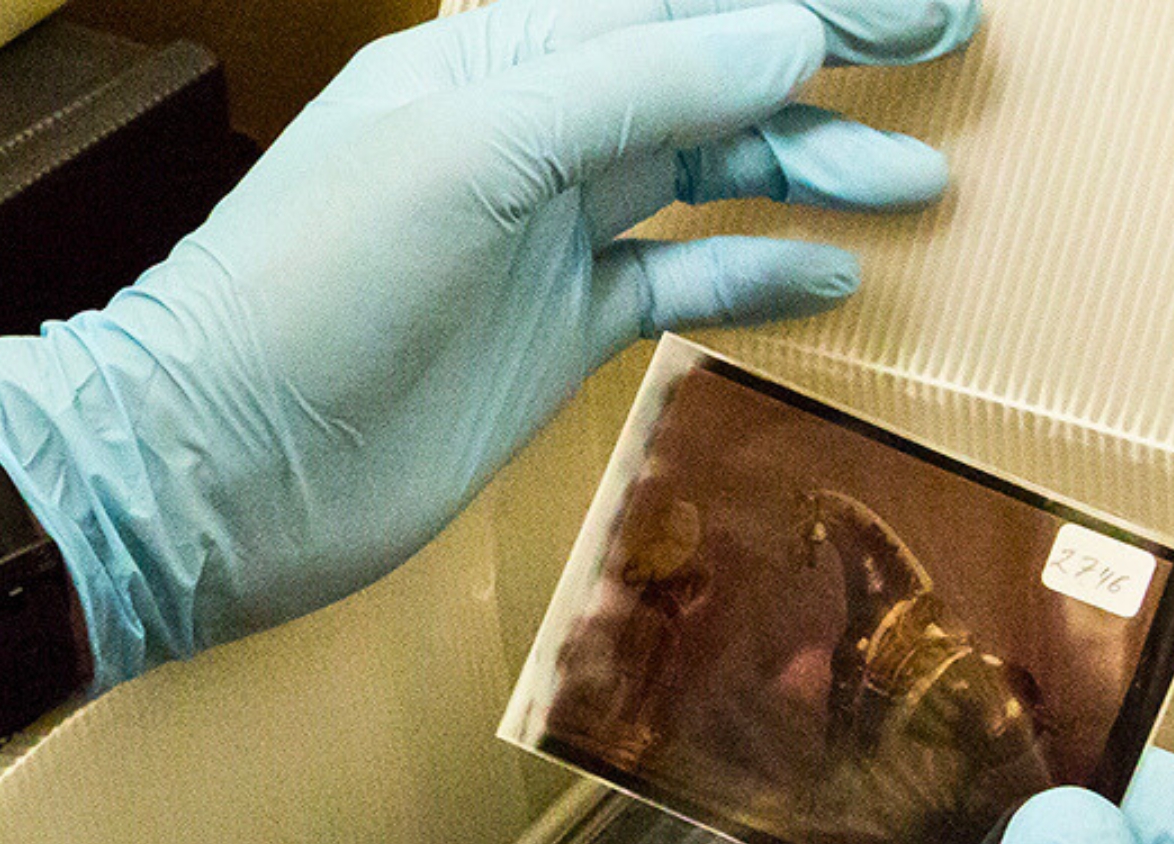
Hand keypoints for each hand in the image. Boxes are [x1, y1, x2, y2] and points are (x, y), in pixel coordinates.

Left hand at [0, 0, 978, 686]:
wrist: (221, 466)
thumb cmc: (315, 289)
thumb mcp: (470, 158)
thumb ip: (631, 87)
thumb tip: (789, 32)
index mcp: (498, 55)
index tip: (919, 4)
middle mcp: (529, 131)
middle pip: (703, 71)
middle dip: (825, 58)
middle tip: (951, 53)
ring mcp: (544, 237)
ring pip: (703, 173)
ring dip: (807, 168)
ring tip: (917, 180)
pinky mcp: (551, 334)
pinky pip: (673, 281)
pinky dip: (752, 272)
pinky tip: (833, 275)